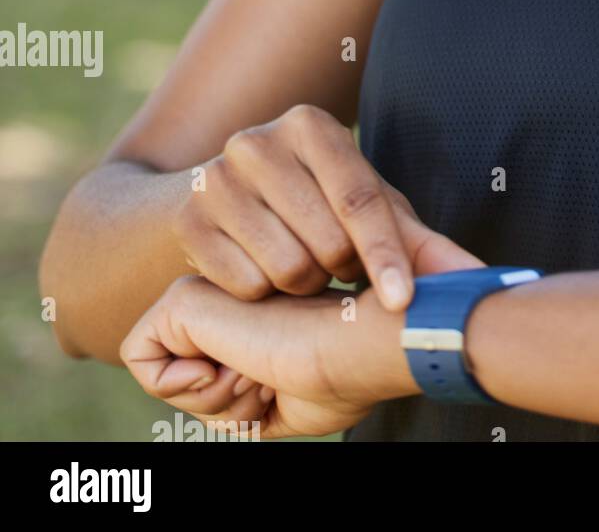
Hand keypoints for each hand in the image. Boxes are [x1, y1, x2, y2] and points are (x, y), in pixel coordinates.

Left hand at [121, 275, 427, 438]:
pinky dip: (178, 386)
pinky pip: (139, 358)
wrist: (360, 348)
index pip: (205, 379)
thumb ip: (235, 395)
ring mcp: (205, 293)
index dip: (238, 404)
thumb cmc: (342, 374)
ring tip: (260, 367)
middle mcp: (226, 297)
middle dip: (225, 401)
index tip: (282, 383)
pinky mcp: (183, 298)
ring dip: (213, 397)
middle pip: (182, 379)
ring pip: (164, 373)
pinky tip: (232, 364)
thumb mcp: (278, 400)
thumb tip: (195, 388)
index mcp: (251, 314)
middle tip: (271, 377)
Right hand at [174, 103, 478, 311]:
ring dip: (304, 285)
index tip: (404, 301)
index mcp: (310, 125)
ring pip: (286, 270)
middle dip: (342, 269)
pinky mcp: (189, 221)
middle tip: (335, 264)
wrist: (223, 203)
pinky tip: (264, 272)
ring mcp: (215, 179)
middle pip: (326, 241)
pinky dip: (264, 295)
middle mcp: (257, 141)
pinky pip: (244, 287)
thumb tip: (473, 277)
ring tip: (301, 263)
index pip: (361, 199)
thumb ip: (417, 240)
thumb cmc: (315, 204)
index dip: (386, 256)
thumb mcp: (367, 208)